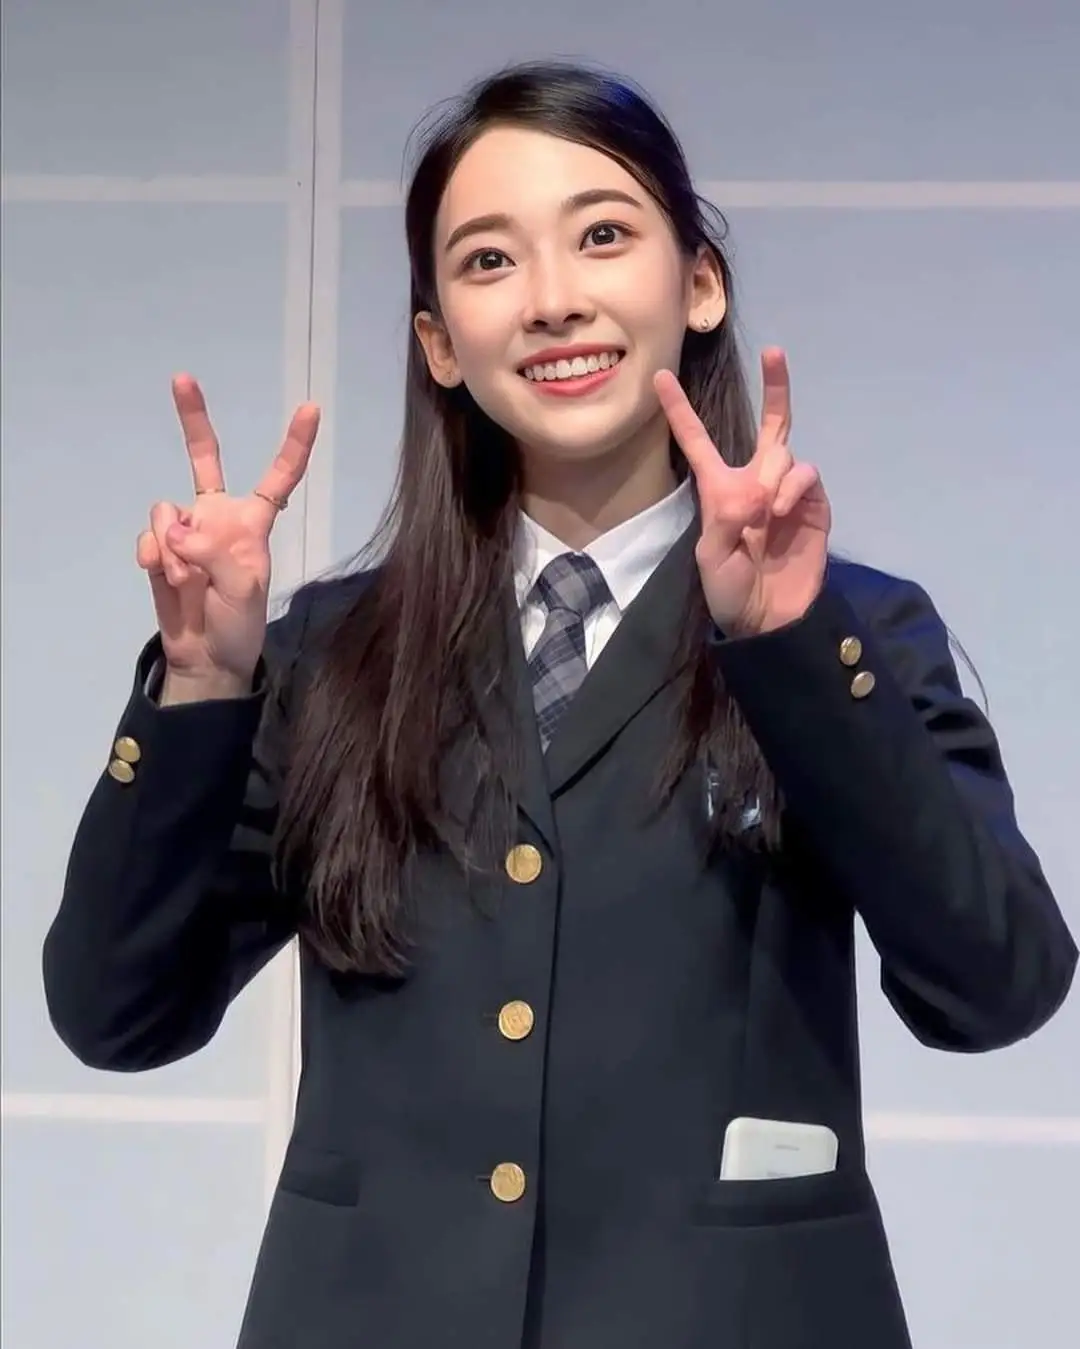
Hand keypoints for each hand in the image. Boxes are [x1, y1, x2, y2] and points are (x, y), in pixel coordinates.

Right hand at [136, 375, 319, 686]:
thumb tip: (178, 531)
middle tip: (182, 378)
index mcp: (253, 524)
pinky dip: (152, 557)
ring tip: (188, 580)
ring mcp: (186, 530)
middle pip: (204, 459)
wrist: (205, 658)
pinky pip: (148, 536)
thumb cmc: (238, 624)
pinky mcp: (158, 548)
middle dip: (193, 419)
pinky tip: (162, 578)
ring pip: (167, 512)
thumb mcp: (242, 592)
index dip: (294, 445)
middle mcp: (218, 517)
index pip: (278, 479)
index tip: (310, 409)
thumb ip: (215, 554)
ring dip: (172, 549)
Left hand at [655, 348, 829, 635]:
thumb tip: (755, 493)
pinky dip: (794, 488)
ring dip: (775, 475)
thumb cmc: (730, 590)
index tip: (660, 378)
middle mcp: (756, 481)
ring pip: (786, 452)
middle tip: (776, 351)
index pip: (697, 441)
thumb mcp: (712, 559)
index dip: (680, 410)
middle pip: (770, 424)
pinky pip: (807, 476)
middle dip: (776, 387)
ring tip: (766, 511)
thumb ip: (725, 522)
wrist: (769, 618)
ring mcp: (787, 492)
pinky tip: (782, 509)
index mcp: (720, 489)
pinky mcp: (814, 506)